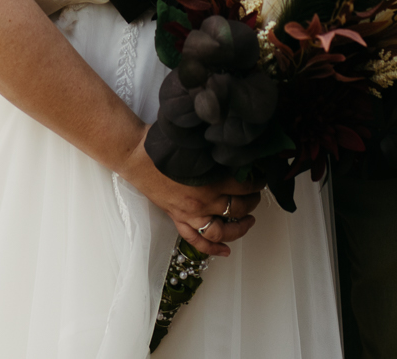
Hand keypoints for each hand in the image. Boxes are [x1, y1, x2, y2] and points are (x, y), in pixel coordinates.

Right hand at [116, 134, 259, 256]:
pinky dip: (212, 249)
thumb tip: (235, 151)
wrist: (135, 156)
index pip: (243, 186)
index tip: (261, 178)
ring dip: (239, 229)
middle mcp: (202, 201)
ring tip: (249, 221)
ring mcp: (190, 214)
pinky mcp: (178, 219)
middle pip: (237, 208)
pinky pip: (197, 240)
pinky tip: (225, 251)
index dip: (256, 182)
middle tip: (256, 195)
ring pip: (221, 231)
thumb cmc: (162, 146)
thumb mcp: (196, 145)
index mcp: (209, 181)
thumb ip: (215, 152)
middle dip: (252, 202)